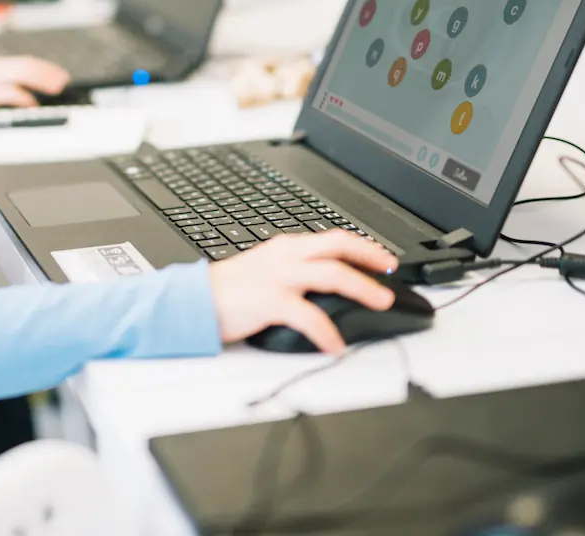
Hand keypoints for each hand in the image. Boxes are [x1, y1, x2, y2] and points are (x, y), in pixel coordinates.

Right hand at [208, 231, 396, 351]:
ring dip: (362, 288)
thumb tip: (326, 285)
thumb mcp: (264, 272)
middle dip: (371, 258)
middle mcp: (285, 257)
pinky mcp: (270, 301)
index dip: (363, 246)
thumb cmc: (227, 292)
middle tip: (392, 273)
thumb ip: (293, 272)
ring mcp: (278, 277)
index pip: (333, 239)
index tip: (384, 258)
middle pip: (338, 247)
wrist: (192, 301)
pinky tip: (336, 345)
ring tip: (381, 303)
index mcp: (285, 248)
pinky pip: (309, 316)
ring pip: (332, 274)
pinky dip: (327, 331)